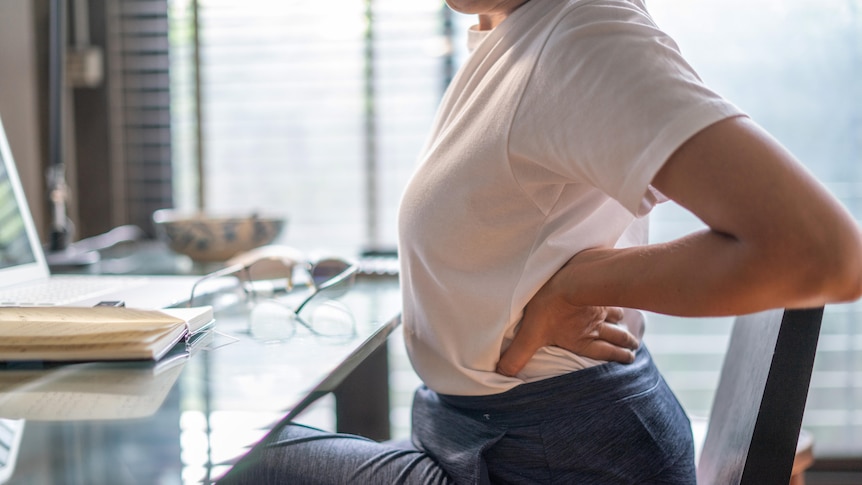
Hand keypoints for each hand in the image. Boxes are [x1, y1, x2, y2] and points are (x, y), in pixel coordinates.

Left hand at [496, 267, 639, 376]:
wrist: (572, 276)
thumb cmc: (550, 305)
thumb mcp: (530, 334)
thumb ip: (517, 355)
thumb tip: (501, 375)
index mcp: (581, 339)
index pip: (604, 352)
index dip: (617, 357)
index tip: (630, 360)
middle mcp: (595, 325)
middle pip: (616, 337)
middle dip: (625, 343)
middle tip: (634, 348)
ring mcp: (600, 306)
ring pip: (617, 316)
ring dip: (622, 322)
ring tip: (628, 325)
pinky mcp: (600, 287)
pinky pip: (612, 294)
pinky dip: (618, 296)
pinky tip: (617, 292)